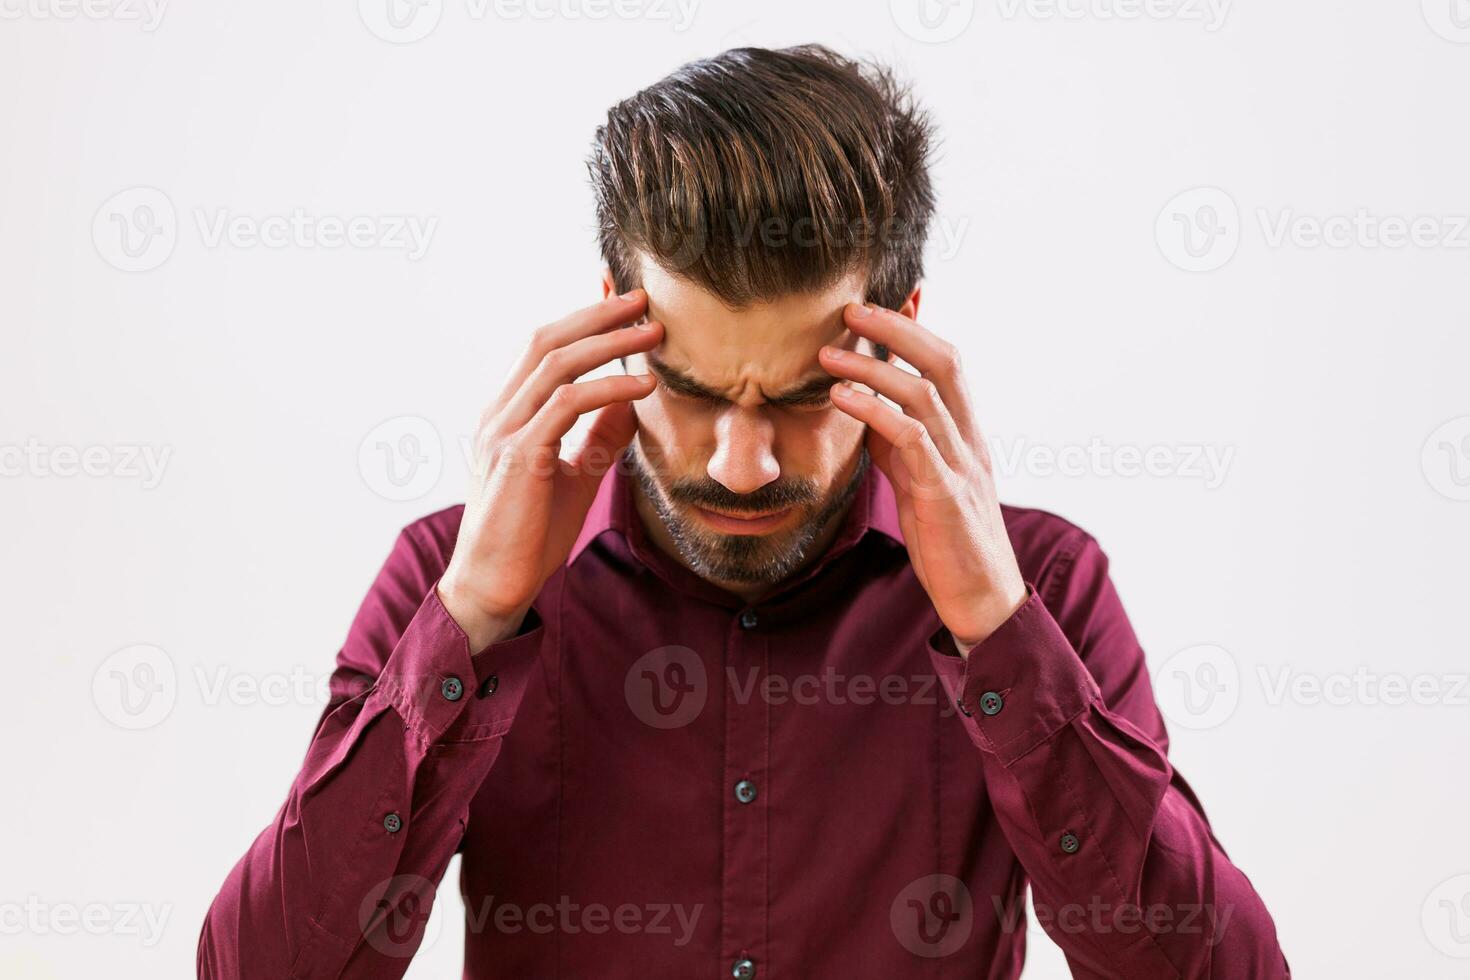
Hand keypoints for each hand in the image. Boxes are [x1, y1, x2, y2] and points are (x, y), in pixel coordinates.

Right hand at [438, 291, 661, 649]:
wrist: (494, 586)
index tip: (624, 301)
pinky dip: (608, 389)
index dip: (584, 319)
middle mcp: (499, 414)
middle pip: (547, 340)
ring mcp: (503, 432)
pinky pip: (566, 406)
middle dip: (598, 315)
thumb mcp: (575, 475)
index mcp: (508, 414)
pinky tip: (642, 388)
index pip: (545, 349)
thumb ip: (598, 436)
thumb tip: (633, 402)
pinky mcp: (517, 456)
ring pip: (556, 364)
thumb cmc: (530, 537)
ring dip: (610, 343)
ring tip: (653, 335)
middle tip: (644, 300)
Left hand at [819, 303, 1025, 655]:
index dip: (914, 328)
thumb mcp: (918, 481)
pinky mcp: (945, 495)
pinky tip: (842, 400)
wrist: (982, 601)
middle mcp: (970, 440)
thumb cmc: (947, 540)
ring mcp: (961, 465)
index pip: (947, 363)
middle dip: (897, 328)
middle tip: (849, 309)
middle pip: (944, 362)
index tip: (876, 301)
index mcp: (965, 434)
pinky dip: (875, 412)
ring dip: (873, 368)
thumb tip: (864, 408)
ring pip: (925, 395)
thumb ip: (898, 443)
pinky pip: (912, 440)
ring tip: (828, 355)